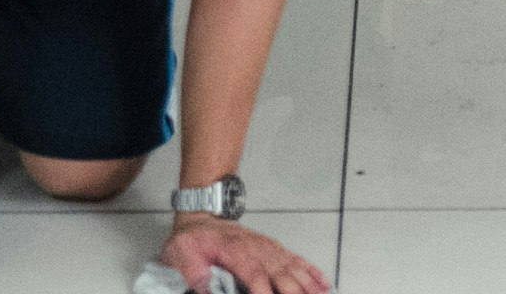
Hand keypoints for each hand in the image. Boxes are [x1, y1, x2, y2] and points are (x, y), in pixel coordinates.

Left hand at [163, 218, 328, 293]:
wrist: (202, 219)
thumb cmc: (192, 240)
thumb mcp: (181, 255)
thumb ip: (193, 275)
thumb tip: (205, 291)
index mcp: (234, 251)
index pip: (254, 274)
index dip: (264, 292)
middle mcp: (256, 249)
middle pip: (281, 274)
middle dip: (294, 292)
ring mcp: (268, 248)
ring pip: (293, 268)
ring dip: (308, 285)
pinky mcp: (274, 250)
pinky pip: (297, 260)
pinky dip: (312, 272)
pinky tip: (323, 285)